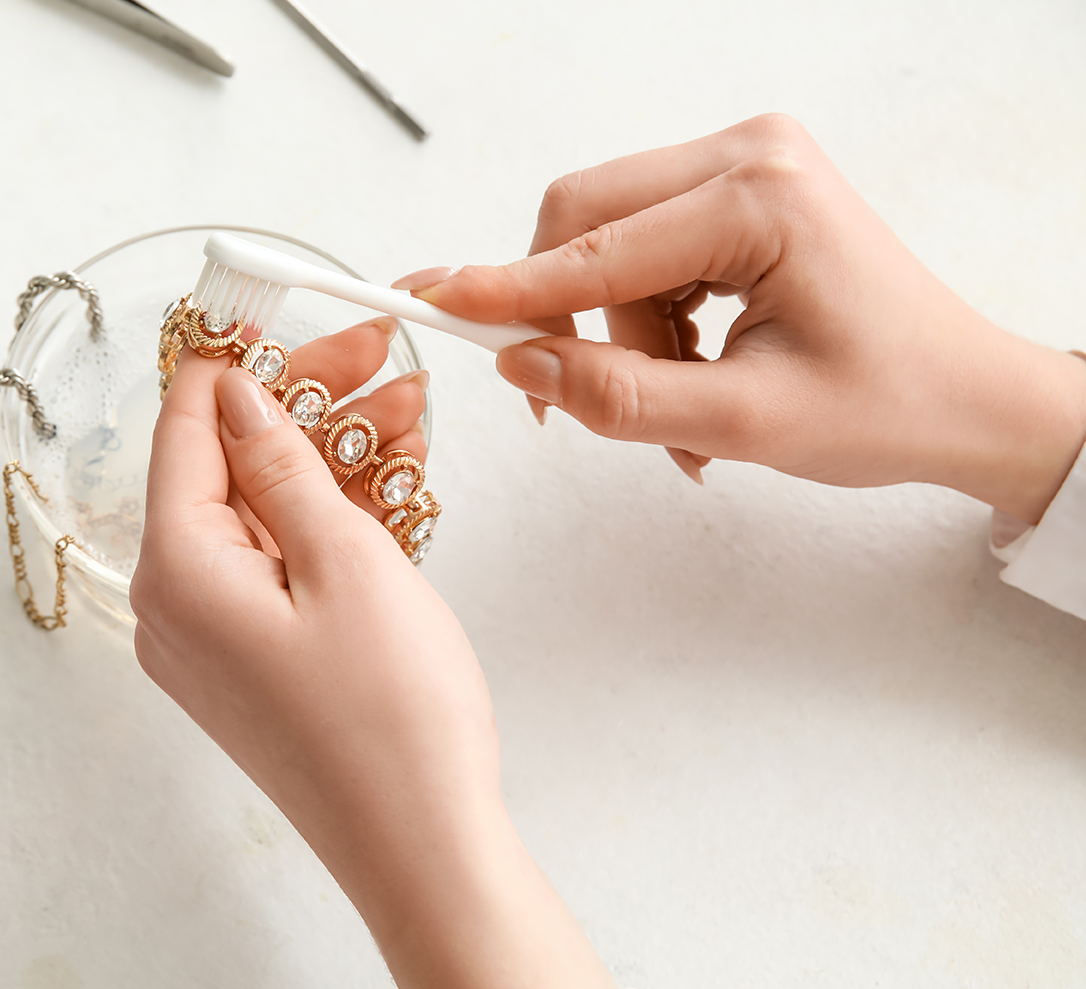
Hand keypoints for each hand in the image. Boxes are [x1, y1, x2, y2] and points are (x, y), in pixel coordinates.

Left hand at [131, 322, 613, 988]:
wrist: (424, 850)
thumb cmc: (392, 716)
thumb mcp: (344, 561)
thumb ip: (282, 464)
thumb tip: (233, 391)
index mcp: (178, 568)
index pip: (188, 426)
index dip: (243, 359)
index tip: (294, 311)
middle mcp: (174, 603)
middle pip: (229, 465)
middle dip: (308, 405)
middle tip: (386, 358)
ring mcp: (212, 639)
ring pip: (265, 512)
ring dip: (335, 459)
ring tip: (414, 413)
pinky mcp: (253, 663)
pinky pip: (281, 566)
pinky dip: (331, 521)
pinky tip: (398, 482)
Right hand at [396, 113, 1085, 523]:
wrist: (970, 400)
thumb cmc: (888, 407)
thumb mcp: (743, 424)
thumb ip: (619, 397)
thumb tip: (522, 367)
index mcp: (758, 196)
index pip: (595, 246)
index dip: (508, 290)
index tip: (429, 304)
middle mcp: (749, 154)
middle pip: (585, 219)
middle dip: (571, 318)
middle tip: (580, 404)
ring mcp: (746, 165)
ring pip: (607, 241)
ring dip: (618, 335)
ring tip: (680, 411)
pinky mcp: (740, 192)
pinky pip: (643, 248)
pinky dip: (646, 321)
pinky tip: (692, 371)